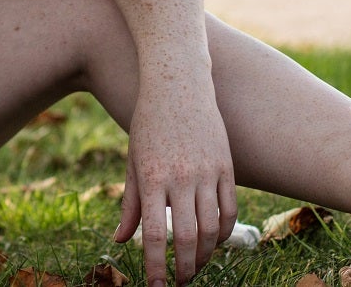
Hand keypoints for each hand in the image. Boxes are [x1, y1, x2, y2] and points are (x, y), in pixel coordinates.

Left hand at [112, 81, 236, 286]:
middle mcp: (181, 177)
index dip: (157, 266)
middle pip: (187, 237)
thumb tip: (121, 240)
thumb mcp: (133, 162)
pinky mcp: (226, 165)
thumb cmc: (149, 124)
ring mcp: (207, 171)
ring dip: (204, 255)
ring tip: (195, 267)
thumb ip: (129, 203)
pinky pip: (230, 208)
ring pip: (212, 228)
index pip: (154, 234)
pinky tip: (213, 242)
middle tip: (178, 283)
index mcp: (152, 178)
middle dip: (184, 268)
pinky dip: (224, 232)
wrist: (178, 84)